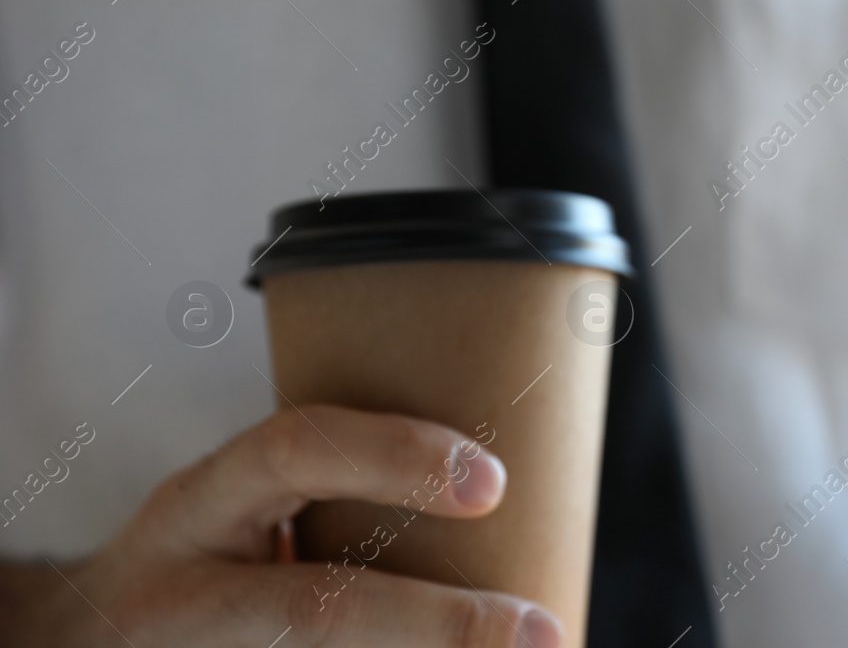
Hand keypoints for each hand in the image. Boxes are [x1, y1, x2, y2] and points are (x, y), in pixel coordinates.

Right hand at [17, 406, 561, 646]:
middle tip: (543, 634)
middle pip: (316, 611)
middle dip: (441, 625)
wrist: (72, 641)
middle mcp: (182, 588)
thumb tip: (497, 494)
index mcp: (199, 506)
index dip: (395, 457)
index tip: (494, 483)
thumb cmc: (199, 557)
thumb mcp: (239, 506)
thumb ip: (332, 492)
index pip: (293, 451)